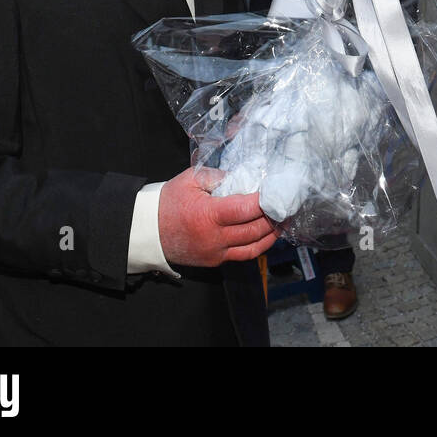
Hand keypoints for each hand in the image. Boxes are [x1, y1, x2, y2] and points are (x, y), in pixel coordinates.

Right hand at [157, 166, 280, 266]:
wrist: (147, 231)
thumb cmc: (169, 201)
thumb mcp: (190, 179)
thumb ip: (218, 175)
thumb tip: (244, 176)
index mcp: (208, 215)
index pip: (246, 209)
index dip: (266, 201)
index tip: (279, 191)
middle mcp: (215, 237)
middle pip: (255, 229)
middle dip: (275, 216)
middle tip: (289, 203)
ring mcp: (216, 252)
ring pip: (254, 246)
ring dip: (272, 233)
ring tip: (285, 218)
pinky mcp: (215, 260)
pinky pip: (244, 255)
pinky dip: (260, 245)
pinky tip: (269, 233)